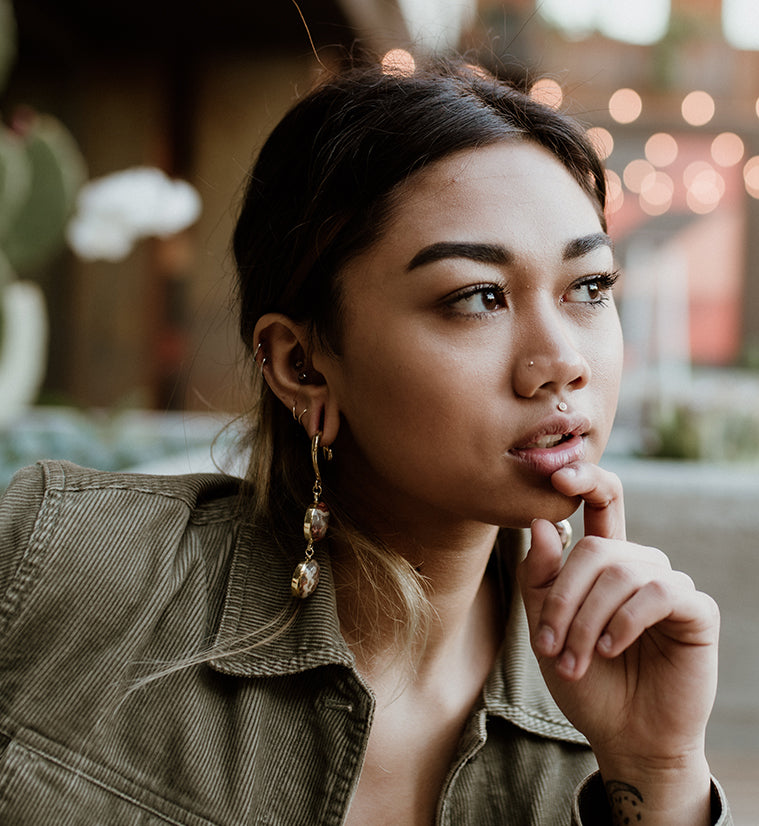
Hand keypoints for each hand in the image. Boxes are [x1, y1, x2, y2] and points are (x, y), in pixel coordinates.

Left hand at [517, 462, 718, 823]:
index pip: (602, 504)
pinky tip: (610, 648)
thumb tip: (540, 522)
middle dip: (563, 598)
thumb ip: (541, 578)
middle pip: (595, 550)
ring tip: (574, 660)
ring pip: (620, 572)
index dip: (585, 480)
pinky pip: (657, 592)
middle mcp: (638, 566)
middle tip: (549, 646)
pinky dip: (623, 620)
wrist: (625, 736)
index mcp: (604, 563)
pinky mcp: (694, 610)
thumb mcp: (547, 629)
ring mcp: (668, 585)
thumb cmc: (586, 682)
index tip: (557, 474)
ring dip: (586, 619)